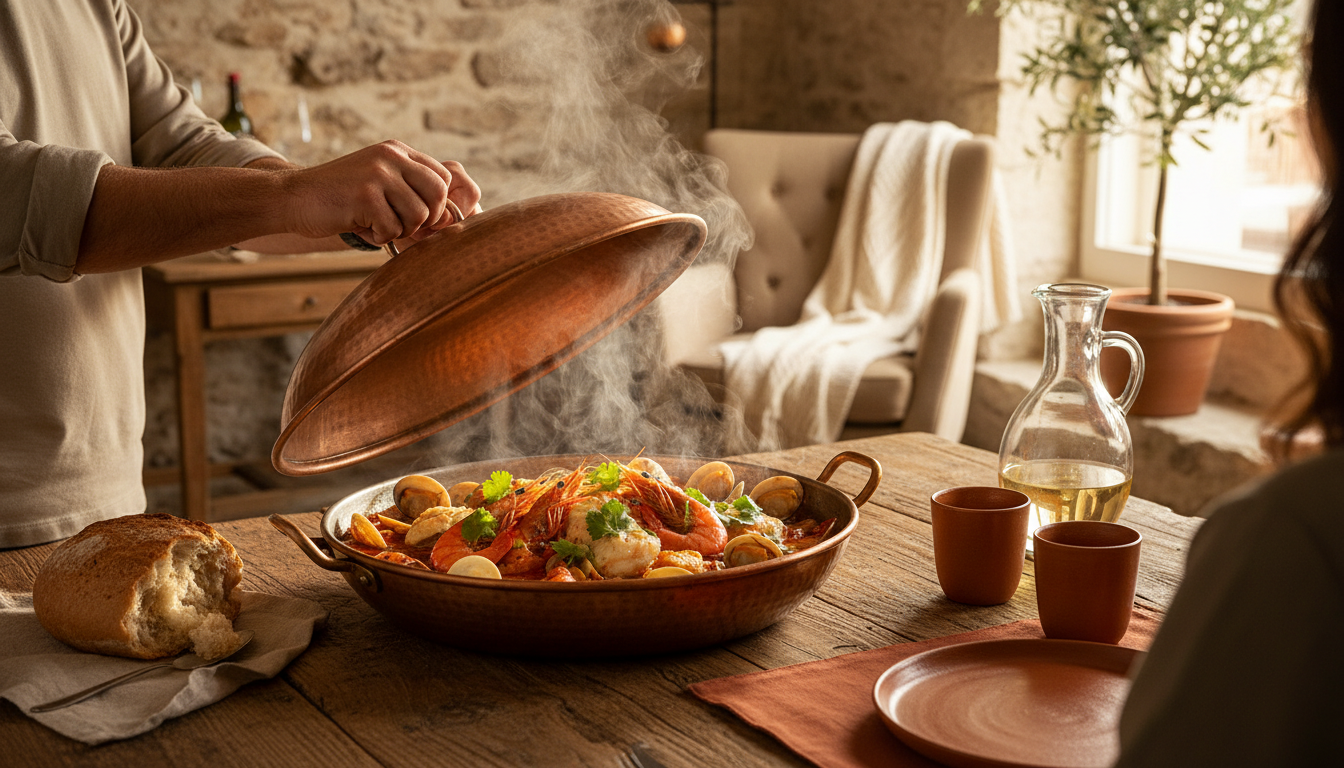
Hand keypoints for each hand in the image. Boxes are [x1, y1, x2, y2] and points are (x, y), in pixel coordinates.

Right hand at [282, 140, 481, 244]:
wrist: (293, 196)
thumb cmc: (339, 197)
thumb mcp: (377, 179)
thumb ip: (409, 188)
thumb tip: (450, 216)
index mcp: (397, 151)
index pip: (442, 177)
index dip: (437, 204)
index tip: (419, 217)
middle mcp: (391, 157)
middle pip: (438, 195)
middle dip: (425, 219)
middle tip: (400, 225)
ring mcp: (378, 174)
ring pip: (419, 215)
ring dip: (400, 230)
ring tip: (376, 224)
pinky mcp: (365, 195)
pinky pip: (393, 228)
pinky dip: (379, 236)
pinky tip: (360, 226)